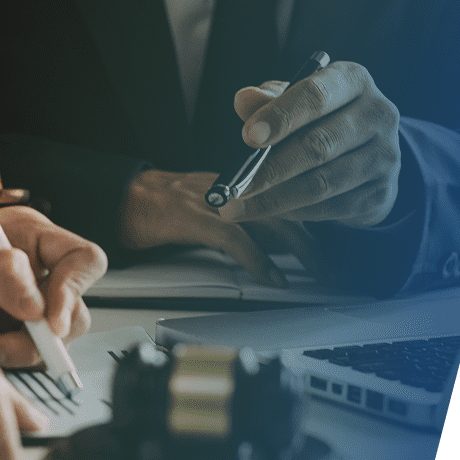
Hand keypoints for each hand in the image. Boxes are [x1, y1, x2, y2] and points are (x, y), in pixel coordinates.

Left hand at [0, 207, 106, 366]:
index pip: (83, 259)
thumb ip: (0, 270)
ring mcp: (19, 303)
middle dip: (45, 330)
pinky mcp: (7, 333)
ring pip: (54, 337)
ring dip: (21, 348)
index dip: (75, 288)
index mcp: (25, 236)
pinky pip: (29, 355)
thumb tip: (38, 304)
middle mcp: (31, 269)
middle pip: (76, 305)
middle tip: (10, 340)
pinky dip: (6, 359)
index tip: (49, 318)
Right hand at [119, 169, 322, 286]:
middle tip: (333, 267)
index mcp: (242, 181)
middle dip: (318, 238)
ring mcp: (215, 199)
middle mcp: (234, 185)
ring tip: (316, 274)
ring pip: (272, 219)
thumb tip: (282, 244)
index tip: (335, 244)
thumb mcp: (217, 205)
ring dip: (300, 250)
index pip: (292, 191)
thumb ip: (248, 217)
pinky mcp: (194, 216)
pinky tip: (272, 277)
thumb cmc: (165, 205)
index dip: (318, 217)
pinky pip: (236, 238)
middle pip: (292, 203)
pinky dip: (258, 260)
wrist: (124, 198)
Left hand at [222, 61, 400, 227]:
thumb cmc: (321, 119)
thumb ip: (268, 101)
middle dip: (270, 168)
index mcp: (353, 80)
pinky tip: (266, 212)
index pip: (316, 95)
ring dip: (274, 199)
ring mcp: (385, 156)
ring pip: (322, 183)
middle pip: (318, 144)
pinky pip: (329, 208)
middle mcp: (377, 114)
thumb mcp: (296, 102)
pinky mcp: (381, 192)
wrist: (368, 153)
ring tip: (236, 207)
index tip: (248, 136)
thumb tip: (242, 99)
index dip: (281, 116)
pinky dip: (292, 212)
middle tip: (235, 185)